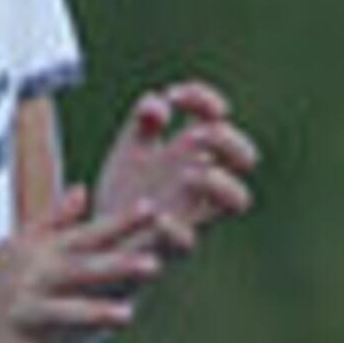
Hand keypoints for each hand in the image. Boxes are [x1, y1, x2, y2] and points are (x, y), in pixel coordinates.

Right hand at [0, 186, 173, 342]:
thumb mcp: (15, 243)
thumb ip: (52, 220)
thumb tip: (82, 190)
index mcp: (37, 254)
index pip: (84, 235)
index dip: (119, 223)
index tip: (153, 208)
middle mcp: (30, 280)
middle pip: (78, 270)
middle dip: (115, 266)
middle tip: (153, 262)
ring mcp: (18, 315)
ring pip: (60, 314)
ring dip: (92, 314)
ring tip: (127, 315)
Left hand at [92, 80, 256, 259]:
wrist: (99, 245)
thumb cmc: (124, 194)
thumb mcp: (129, 151)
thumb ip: (142, 125)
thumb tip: (158, 101)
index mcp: (191, 154)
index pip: (216, 118)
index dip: (204, 100)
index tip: (173, 95)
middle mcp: (201, 182)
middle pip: (243, 157)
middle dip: (226, 140)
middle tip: (194, 136)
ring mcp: (192, 214)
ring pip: (237, 200)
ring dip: (219, 182)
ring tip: (187, 174)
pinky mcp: (171, 247)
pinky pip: (187, 243)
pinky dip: (175, 229)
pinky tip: (156, 216)